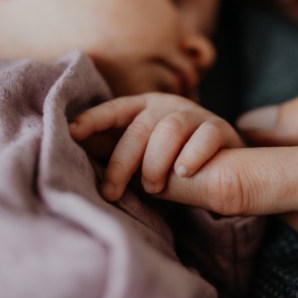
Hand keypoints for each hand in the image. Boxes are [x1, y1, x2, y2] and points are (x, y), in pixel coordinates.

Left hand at [70, 93, 244, 201]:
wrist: (224, 166)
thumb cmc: (172, 159)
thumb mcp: (141, 152)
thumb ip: (116, 148)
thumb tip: (76, 147)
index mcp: (144, 107)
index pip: (115, 109)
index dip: (94, 119)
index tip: (73, 133)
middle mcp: (168, 106)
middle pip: (140, 128)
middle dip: (122, 162)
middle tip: (112, 192)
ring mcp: (195, 115)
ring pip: (170, 130)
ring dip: (156, 162)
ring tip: (153, 188)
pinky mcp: (220, 128)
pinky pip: (205, 137)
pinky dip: (192, 155)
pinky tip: (184, 172)